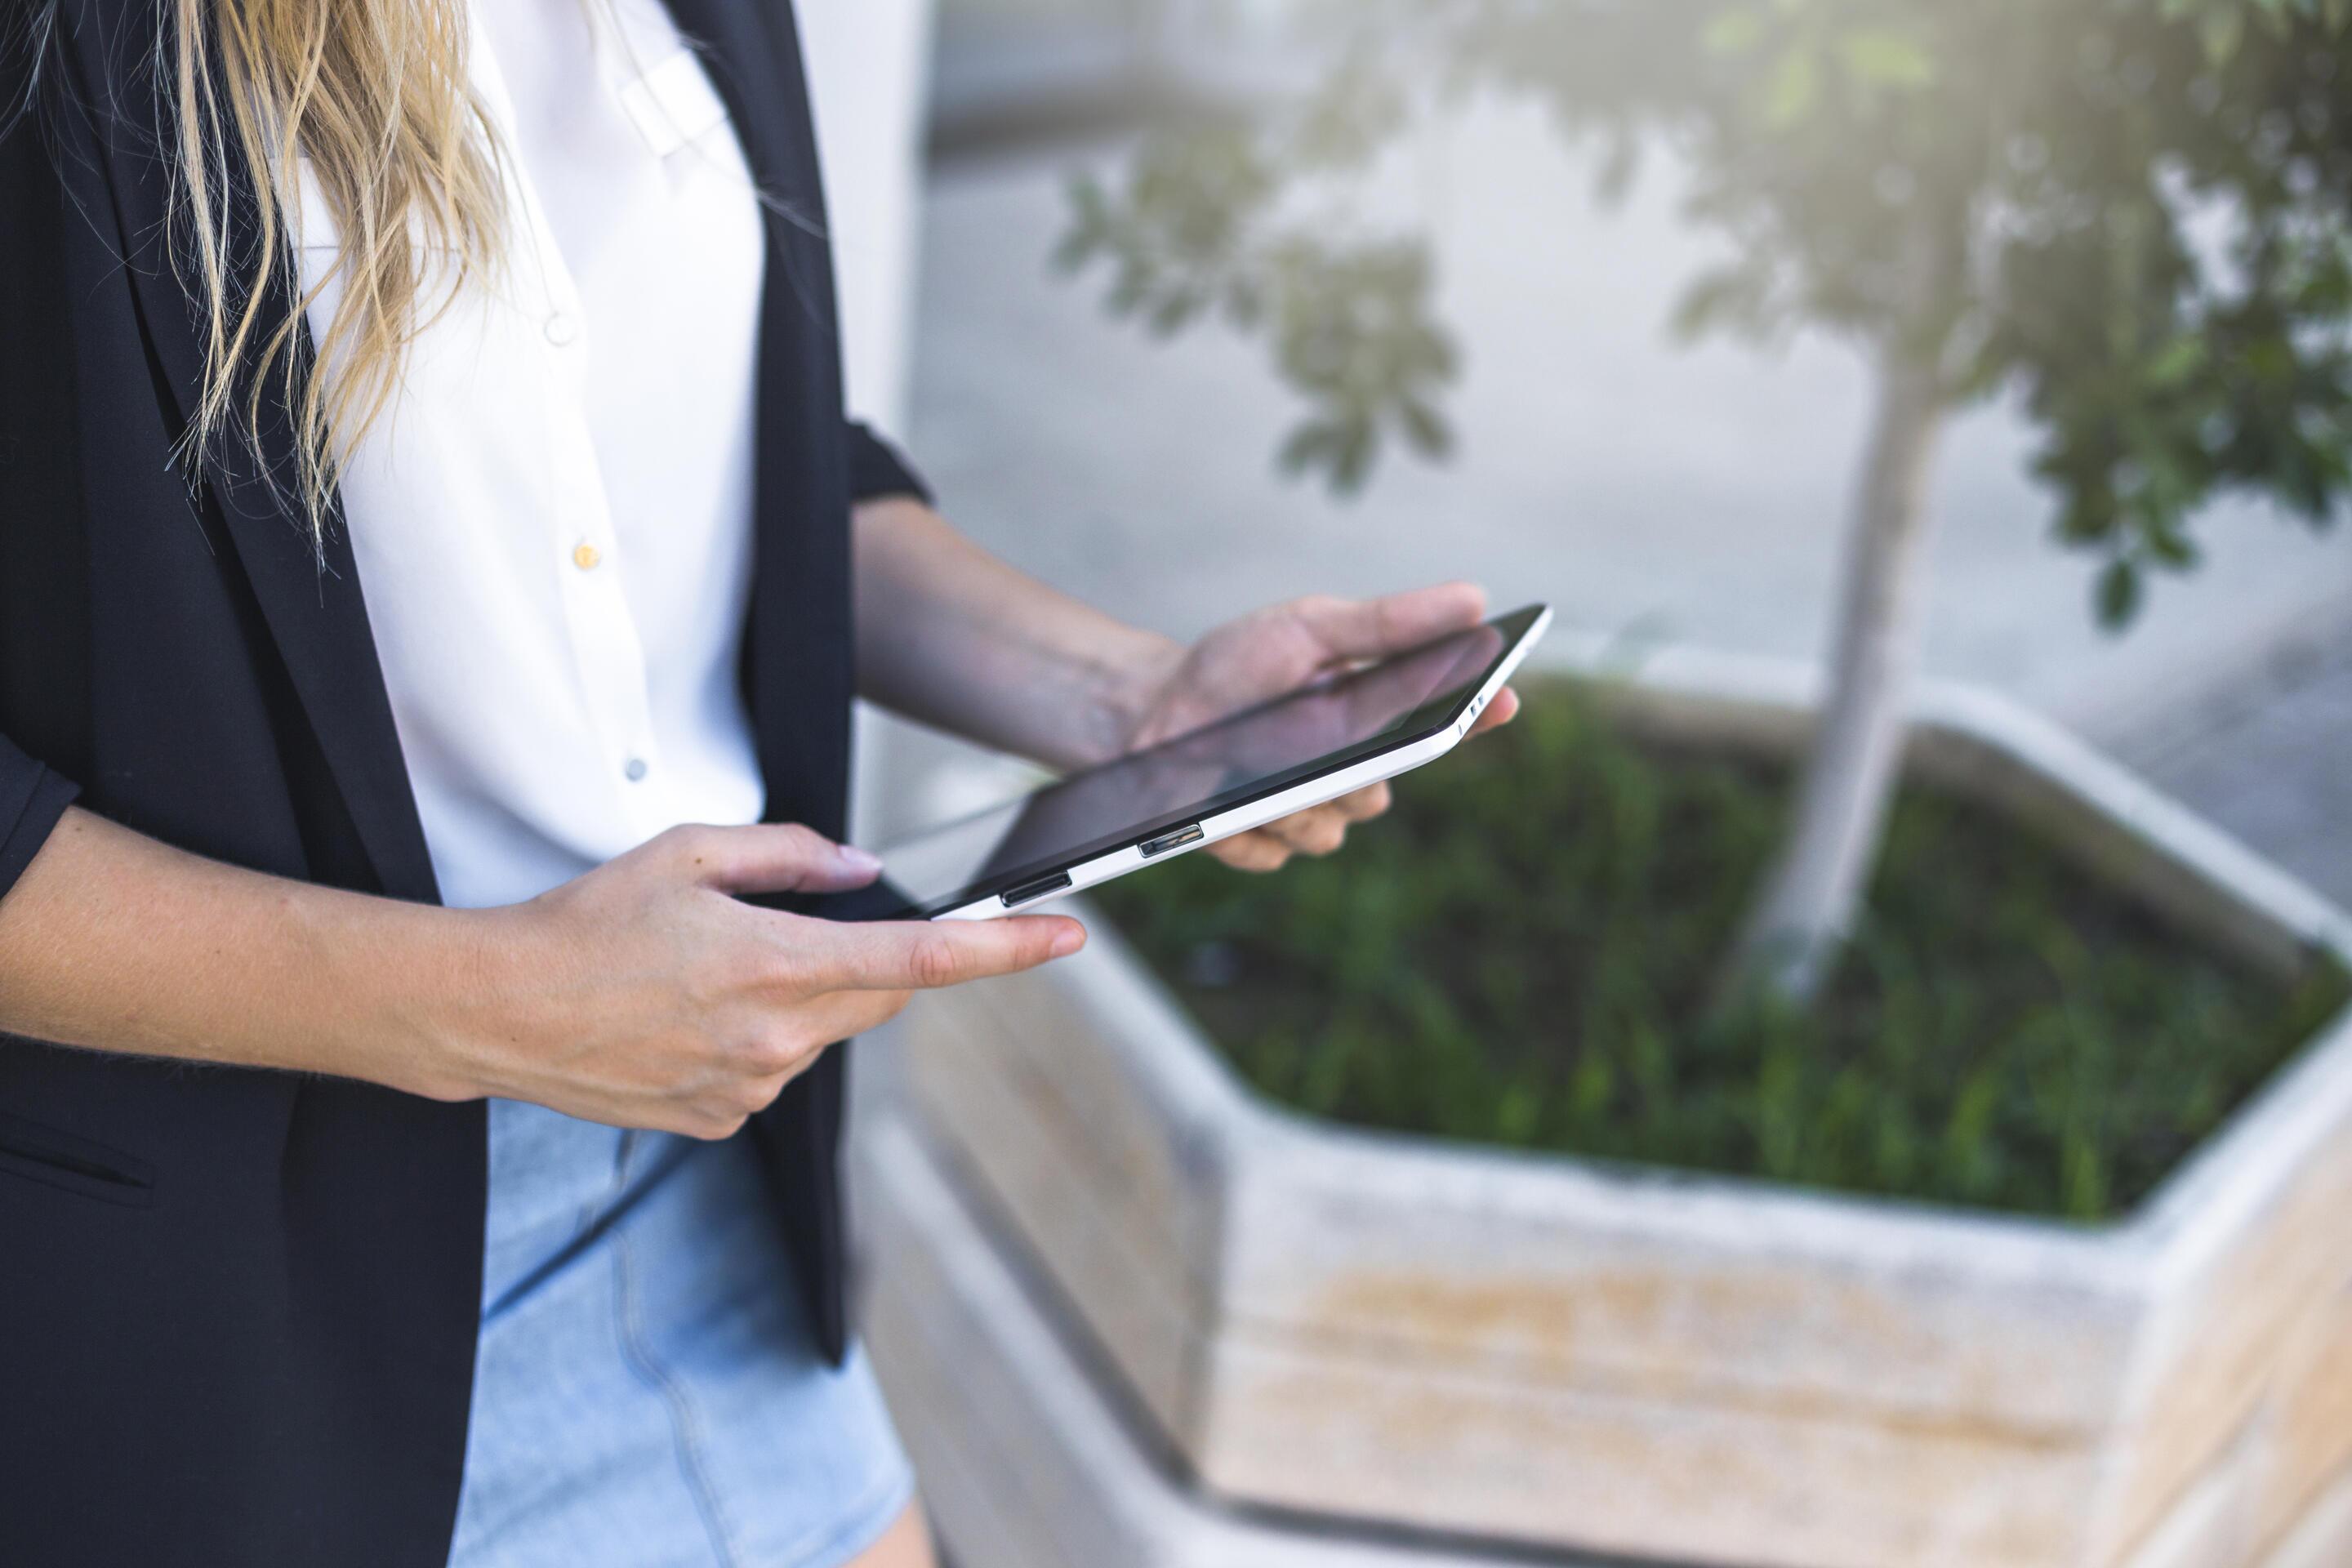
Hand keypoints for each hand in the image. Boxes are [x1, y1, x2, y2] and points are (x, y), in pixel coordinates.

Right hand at [441, 824, 1084, 1136]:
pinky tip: (689, 1016)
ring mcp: (752, 1088)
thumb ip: (792, 856)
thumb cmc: (586, 923)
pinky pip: (778, 1070)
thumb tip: (864, 874)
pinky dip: (761, 1037)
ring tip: (709, 973)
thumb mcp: (687, 853)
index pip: (923, 959)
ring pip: (827, 1032)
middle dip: (874, 958)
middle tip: (800, 926)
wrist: (500, 1013)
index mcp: (776, 964)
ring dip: (804, 997)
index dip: (1006, 948)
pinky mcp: (724, 1121)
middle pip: (885, 995)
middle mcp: (777, 1038)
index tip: (1068, 934)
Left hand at [1124, 582, 1519, 871]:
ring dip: (1289, 799)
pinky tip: (1221, 800)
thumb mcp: (1310, 628)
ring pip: (1328, 832)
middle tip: (1314, 738)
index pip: (1445, 724)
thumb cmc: (1237, 665)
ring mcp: (1306, 814)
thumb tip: (1475, 599)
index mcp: (1374, 718)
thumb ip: (1388, 624)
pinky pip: (1272, 853)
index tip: (1501, 699)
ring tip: (1248, 763)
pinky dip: (1243, 825)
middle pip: (1379, 796)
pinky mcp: (1259, 846)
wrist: (1150, 708)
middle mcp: (1349, 773)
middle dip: (1345, 770)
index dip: (1480, 713)